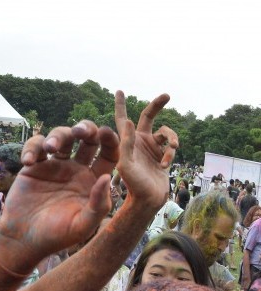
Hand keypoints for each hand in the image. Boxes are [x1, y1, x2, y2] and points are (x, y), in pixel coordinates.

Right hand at [0, 121, 118, 270]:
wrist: (23, 239)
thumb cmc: (56, 236)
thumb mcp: (82, 225)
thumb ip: (98, 204)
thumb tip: (108, 177)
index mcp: (93, 181)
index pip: (108, 154)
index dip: (110, 141)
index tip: (106, 133)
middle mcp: (76, 170)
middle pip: (87, 139)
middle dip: (86, 129)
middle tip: (80, 131)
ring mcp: (54, 166)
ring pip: (62, 137)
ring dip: (58, 135)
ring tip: (50, 148)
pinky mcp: (33, 166)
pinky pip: (35, 147)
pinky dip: (32, 148)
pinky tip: (28, 161)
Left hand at [114, 91, 176, 208]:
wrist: (148, 199)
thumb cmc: (133, 184)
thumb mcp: (125, 165)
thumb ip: (126, 144)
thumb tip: (128, 121)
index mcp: (125, 142)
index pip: (121, 119)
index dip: (120, 105)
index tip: (119, 90)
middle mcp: (137, 141)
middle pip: (148, 116)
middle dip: (157, 105)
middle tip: (167, 95)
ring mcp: (151, 146)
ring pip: (166, 131)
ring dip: (172, 139)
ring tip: (171, 150)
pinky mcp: (162, 153)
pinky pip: (171, 144)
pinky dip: (171, 153)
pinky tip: (164, 165)